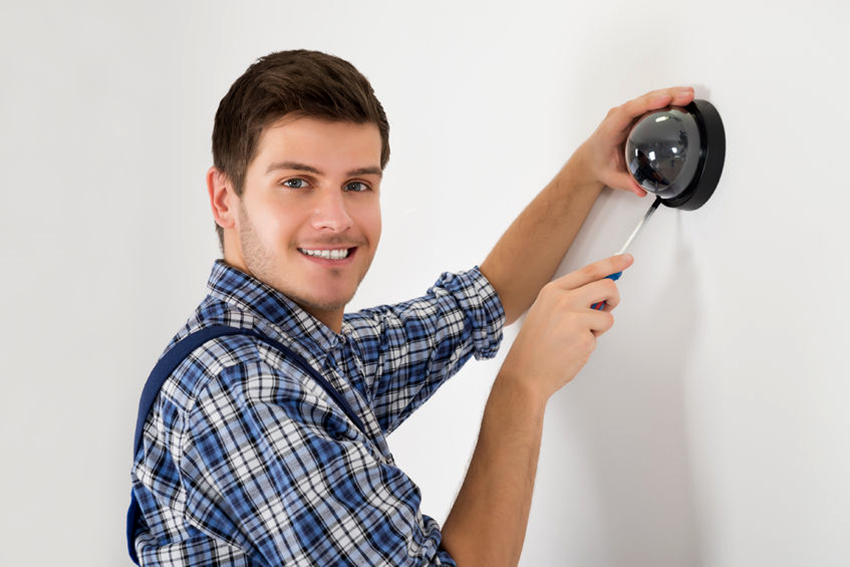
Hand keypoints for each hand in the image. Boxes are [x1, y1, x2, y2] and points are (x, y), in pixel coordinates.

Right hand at [498, 254, 633, 403]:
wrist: (525, 372)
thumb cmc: (535, 345)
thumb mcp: (546, 310)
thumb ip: (573, 297)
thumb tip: (600, 291)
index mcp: (553, 291)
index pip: (590, 271)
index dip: (612, 264)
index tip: (626, 259)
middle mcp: (564, 301)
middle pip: (607, 287)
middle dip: (614, 297)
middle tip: (609, 306)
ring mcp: (574, 319)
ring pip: (607, 317)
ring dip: (598, 329)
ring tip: (576, 337)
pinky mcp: (584, 339)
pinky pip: (598, 338)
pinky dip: (589, 345)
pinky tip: (571, 349)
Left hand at [573, 87, 695, 196]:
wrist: (590, 159)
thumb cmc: (598, 163)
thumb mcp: (610, 177)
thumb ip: (626, 183)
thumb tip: (641, 190)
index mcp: (611, 129)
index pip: (629, 111)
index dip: (647, 103)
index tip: (664, 100)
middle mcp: (618, 117)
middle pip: (643, 100)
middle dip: (666, 95)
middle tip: (686, 96)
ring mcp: (626, 114)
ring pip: (648, 99)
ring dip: (669, 94)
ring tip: (688, 95)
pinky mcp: (633, 114)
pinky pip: (649, 103)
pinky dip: (665, 99)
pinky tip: (680, 99)